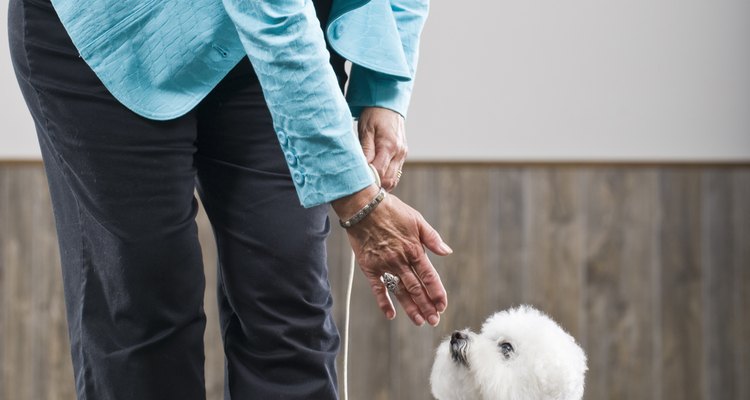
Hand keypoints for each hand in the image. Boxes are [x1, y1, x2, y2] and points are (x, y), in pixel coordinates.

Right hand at [332, 185, 451, 326]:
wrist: (364, 206)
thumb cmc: (392, 210)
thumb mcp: (417, 220)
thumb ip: (432, 238)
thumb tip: (446, 252)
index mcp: (414, 250)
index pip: (429, 277)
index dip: (437, 293)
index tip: (443, 305)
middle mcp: (401, 260)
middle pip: (416, 288)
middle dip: (427, 306)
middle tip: (434, 320)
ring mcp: (384, 265)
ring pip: (400, 291)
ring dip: (411, 308)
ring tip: (419, 321)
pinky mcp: (370, 267)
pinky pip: (377, 288)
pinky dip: (384, 302)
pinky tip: (391, 315)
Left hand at [358, 107, 406, 190]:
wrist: (388, 103)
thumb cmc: (374, 114)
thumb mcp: (365, 130)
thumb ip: (365, 150)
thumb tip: (363, 169)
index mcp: (389, 146)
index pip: (379, 172)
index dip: (368, 180)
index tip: (356, 182)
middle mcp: (399, 152)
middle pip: (388, 179)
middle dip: (375, 186)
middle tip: (360, 187)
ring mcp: (403, 154)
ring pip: (393, 179)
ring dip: (381, 184)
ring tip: (367, 184)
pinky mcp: (403, 155)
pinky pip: (395, 173)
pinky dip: (386, 178)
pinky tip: (375, 177)